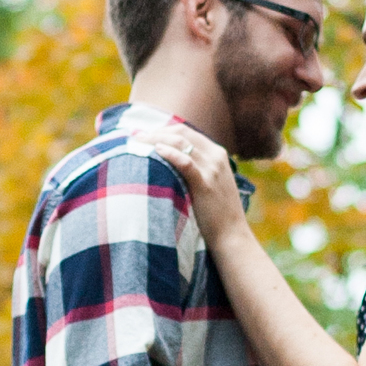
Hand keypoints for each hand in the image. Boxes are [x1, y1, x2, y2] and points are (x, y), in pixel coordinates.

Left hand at [130, 113, 246, 248]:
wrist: (231, 235)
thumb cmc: (216, 214)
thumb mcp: (209, 184)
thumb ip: (194, 170)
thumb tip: (166, 163)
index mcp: (217, 153)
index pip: (185, 131)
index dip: (161, 130)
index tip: (142, 134)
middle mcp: (216, 157)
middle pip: (181, 132)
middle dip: (155, 132)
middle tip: (134, 137)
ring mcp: (212, 169)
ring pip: (181, 143)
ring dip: (155, 139)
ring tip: (136, 143)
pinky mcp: (206, 184)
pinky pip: (186, 162)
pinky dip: (170, 153)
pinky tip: (155, 151)